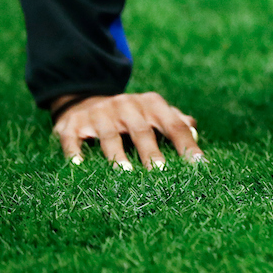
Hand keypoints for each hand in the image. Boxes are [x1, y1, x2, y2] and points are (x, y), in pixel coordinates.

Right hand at [51, 92, 203, 169]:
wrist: (86, 100)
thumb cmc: (132, 115)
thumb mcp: (154, 112)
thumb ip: (175, 121)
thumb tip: (195, 131)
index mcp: (151, 104)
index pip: (173, 125)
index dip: (186, 145)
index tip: (198, 166)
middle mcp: (126, 105)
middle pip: (142, 131)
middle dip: (152, 152)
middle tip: (161, 171)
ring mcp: (99, 113)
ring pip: (109, 136)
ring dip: (117, 155)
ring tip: (125, 172)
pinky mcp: (73, 123)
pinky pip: (73, 138)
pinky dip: (75, 151)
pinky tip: (79, 165)